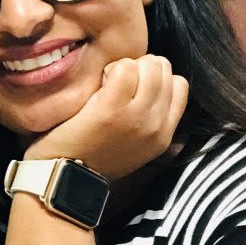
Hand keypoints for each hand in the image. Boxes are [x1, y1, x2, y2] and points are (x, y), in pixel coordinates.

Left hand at [24, 55, 188, 181]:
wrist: (66, 179)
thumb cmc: (93, 157)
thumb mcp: (136, 145)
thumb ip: (150, 118)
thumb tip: (150, 82)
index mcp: (164, 135)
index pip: (179, 85)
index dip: (156, 77)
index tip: (135, 88)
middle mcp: (157, 125)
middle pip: (164, 69)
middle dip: (141, 68)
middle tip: (119, 84)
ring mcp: (137, 116)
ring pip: (148, 65)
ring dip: (126, 66)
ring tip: (108, 85)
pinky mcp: (112, 109)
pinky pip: (125, 68)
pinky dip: (110, 69)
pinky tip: (99, 86)